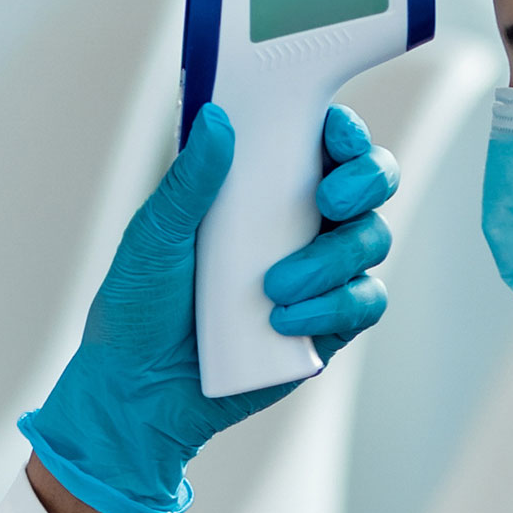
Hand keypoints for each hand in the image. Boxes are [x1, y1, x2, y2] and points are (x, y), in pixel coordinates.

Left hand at [16, 101, 397, 512]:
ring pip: (372, 242)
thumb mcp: (154, 237)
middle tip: (328, 200)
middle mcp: (302, 224)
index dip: (345, 131)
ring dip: (334, 258)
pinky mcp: (328, 325)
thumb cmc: (140, 308)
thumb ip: (189, 181)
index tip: (333, 132)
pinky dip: (333, 308)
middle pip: (372, 185)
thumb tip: (217, 120)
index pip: (325, 143)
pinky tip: (285, 321)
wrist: (139, 392)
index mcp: (264, 188)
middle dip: (366, 182)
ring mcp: (322, 275)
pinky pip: (365, 304)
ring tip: (274, 287)